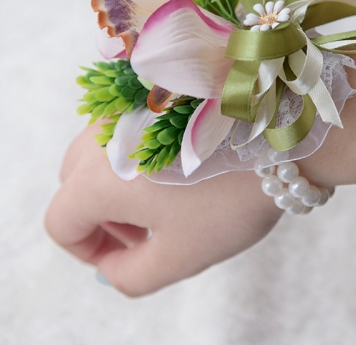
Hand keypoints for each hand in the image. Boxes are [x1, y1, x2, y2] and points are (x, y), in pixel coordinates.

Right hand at [45, 124, 282, 296]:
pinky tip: (181, 167)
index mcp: (97, 178)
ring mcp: (127, 107)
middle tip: (148, 232)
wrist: (279, 133)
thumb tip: (111, 268)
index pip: (62, 223)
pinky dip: (139, 158)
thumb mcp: (180, 255)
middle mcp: (102, 134)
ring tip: (170, 201)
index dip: (86, 250)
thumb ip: (130, 276)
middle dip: (104, 219)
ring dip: (123, 188)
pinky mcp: (153, 94)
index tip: (124, 256)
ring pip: (103, 157)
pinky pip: (128, 132)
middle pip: (76, 187)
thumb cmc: (230, 195)